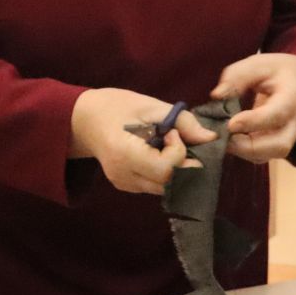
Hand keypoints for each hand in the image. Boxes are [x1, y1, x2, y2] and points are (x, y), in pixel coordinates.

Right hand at [70, 88, 215, 194]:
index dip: (178, 151)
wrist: (84, 120)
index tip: (172, 132)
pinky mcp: (127, 187)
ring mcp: (125, 185)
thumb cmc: (116, 107)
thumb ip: (182, 121)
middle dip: (184, 163)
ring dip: (177, 169)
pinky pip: (156, 186)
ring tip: (170, 146)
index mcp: (125, 154)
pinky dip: (166, 173)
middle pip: (170, 183)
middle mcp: (124, 176)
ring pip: (166, 188)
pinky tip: (160, 154)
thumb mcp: (149, 106)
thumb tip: (211, 138)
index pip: (166, 169)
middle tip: (181, 141)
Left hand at [213, 53, 295, 162]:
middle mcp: (294, 123)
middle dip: (249, 147)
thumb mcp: (259, 64)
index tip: (230, 124)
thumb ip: (237, 76)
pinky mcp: (275, 145)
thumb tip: (216, 96)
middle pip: (279, 146)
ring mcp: (287, 137)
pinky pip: (260, 156)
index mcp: (292, 97)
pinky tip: (226, 140)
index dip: (254, 122)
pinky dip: (241, 153)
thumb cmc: (278, 72)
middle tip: (224, 137)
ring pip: (269, 156)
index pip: (278, 114)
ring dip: (243, 152)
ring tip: (221, 138)